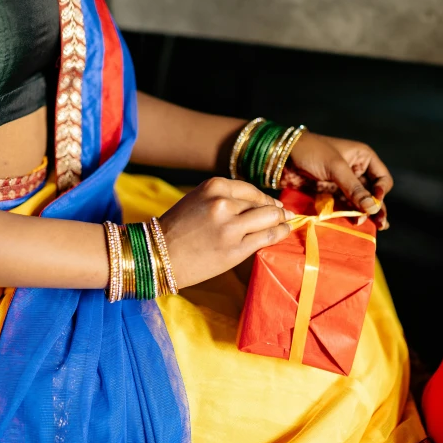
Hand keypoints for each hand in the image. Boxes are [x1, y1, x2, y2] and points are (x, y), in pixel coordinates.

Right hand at [158, 177, 294, 288]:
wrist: (158, 256)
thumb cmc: (177, 229)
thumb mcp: (198, 200)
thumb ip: (224, 198)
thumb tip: (258, 202)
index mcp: (213, 187)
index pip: (250, 189)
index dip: (263, 198)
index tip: (271, 204)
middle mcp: (222, 203)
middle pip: (261, 203)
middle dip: (274, 209)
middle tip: (283, 214)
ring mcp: (230, 227)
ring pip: (269, 218)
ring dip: (281, 220)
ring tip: (285, 223)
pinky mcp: (236, 249)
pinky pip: (267, 237)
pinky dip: (279, 233)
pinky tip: (283, 232)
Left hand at [281, 133, 391, 229]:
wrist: (282, 156)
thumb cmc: (311, 152)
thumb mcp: (335, 168)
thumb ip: (354, 188)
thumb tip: (373, 207)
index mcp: (363, 157)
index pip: (382, 178)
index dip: (381, 192)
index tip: (374, 202)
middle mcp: (357, 171)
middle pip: (373, 193)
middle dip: (376, 207)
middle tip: (381, 223)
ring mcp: (344, 184)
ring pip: (360, 202)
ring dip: (365, 213)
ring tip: (371, 226)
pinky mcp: (332, 194)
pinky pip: (346, 206)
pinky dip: (351, 214)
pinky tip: (355, 223)